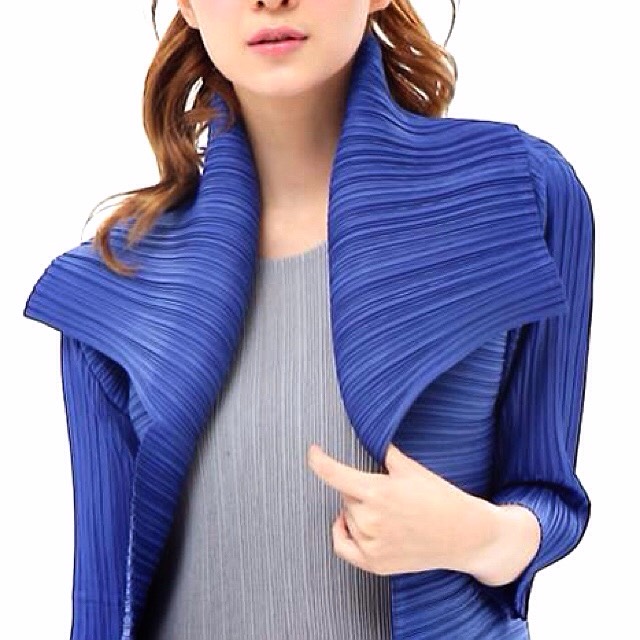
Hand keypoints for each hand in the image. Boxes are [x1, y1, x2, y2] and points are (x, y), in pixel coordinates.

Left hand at [307, 442, 492, 575]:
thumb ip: (385, 453)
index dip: (319, 461)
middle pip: (346, 496)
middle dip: (359, 490)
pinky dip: (342, 532)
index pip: (334, 474)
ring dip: (357, 511)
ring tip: (387, 512)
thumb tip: (370, 433)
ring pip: (346, 517)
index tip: (312, 451)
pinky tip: (348, 524)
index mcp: (378, 492)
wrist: (464, 535)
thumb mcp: (412, 468)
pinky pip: (342, 545)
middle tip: (386, 493)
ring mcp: (371, 544)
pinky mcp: (375, 564)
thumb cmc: (439, 498)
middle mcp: (370, 519)